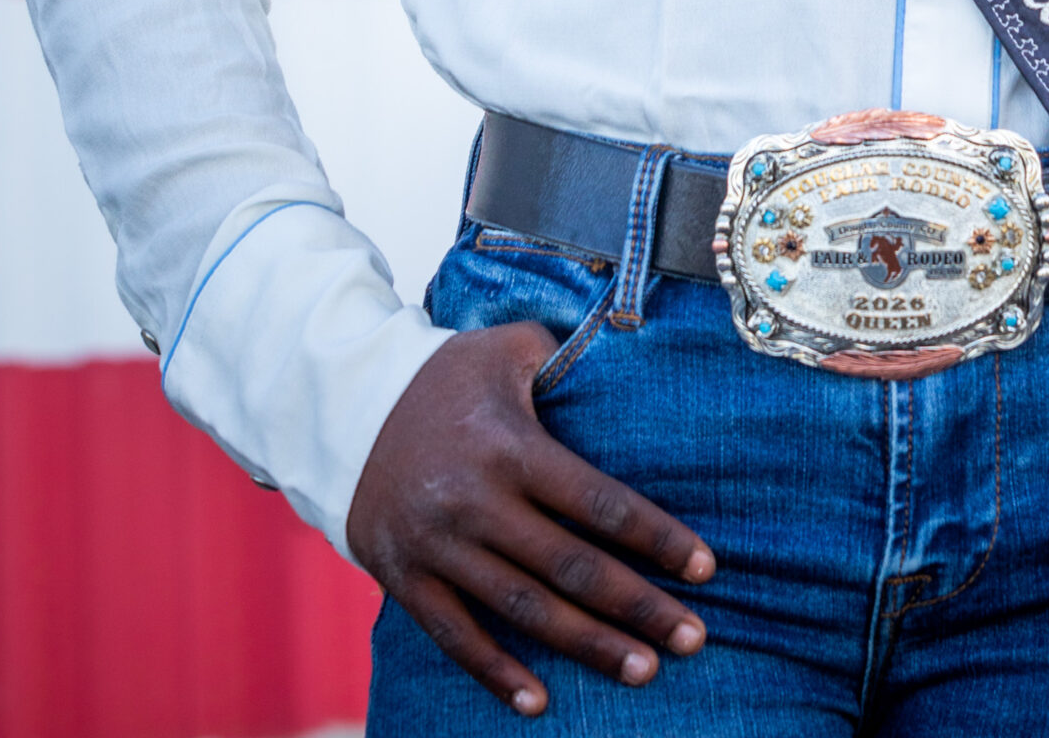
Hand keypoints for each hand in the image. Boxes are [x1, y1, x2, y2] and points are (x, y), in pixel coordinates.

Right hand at [347, 323, 714, 718]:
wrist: (342, 406)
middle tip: (694, 639)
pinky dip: (496, 673)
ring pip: (523, 610)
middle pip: (571, 567)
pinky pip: (455, 636)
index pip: (599, 502)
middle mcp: (477, 502)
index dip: (656, 538)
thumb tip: (624, 362)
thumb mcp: (505, 348)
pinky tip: (540, 703)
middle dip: (638, 606)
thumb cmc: (443, 374)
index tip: (706, 569)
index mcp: (510, 447)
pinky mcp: (405, 578)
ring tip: (644, 670)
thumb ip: (562, 359)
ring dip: (587, 645)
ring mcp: (438, 547)